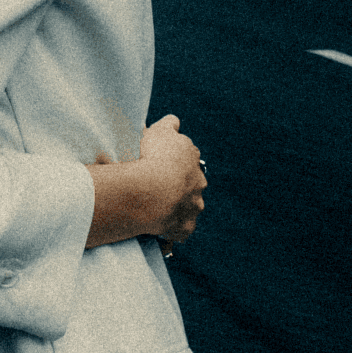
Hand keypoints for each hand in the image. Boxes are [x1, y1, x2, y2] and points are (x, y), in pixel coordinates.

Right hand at [83, 116, 205, 249]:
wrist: (153, 190)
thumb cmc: (153, 156)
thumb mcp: (158, 130)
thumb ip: (168, 125)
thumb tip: (173, 122)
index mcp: (192, 158)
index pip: (187, 157)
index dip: (174, 159)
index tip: (161, 162)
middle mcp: (198, 182)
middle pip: (191, 183)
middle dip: (179, 184)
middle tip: (157, 186)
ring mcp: (193, 206)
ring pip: (188, 207)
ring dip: (176, 207)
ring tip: (155, 209)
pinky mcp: (185, 226)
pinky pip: (179, 230)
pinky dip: (171, 230)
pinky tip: (158, 231)